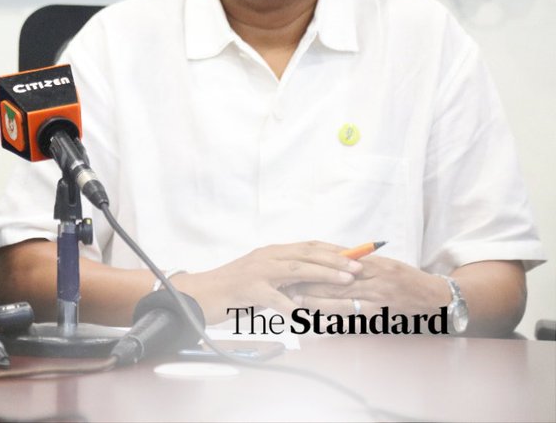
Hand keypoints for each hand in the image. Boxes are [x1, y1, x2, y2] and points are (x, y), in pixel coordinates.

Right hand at [171, 241, 361, 323]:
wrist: (199, 295)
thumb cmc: (231, 290)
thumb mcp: (261, 277)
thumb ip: (284, 277)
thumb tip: (311, 284)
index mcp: (272, 252)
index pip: (309, 246)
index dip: (335, 249)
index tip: (358, 254)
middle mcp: (267, 256)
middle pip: (308, 253)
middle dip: (337, 259)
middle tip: (360, 266)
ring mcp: (258, 272)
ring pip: (298, 269)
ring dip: (324, 273)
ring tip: (346, 279)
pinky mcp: (250, 290)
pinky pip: (277, 300)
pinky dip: (294, 308)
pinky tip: (309, 314)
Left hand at [288, 255, 449, 316]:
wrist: (436, 298)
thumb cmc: (406, 278)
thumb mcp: (384, 264)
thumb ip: (359, 262)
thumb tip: (330, 258)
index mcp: (376, 265)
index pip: (340, 264)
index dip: (318, 266)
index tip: (298, 267)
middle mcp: (376, 282)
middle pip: (337, 283)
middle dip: (311, 285)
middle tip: (288, 285)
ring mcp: (378, 301)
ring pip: (342, 302)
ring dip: (316, 303)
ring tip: (295, 301)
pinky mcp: (380, 316)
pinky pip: (352, 317)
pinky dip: (333, 318)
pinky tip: (317, 318)